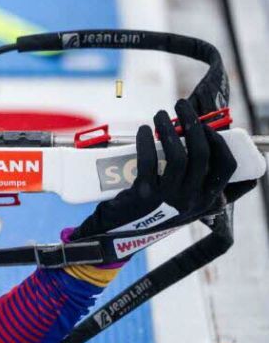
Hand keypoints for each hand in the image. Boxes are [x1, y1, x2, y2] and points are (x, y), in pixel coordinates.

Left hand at [71, 99, 236, 240]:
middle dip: (193, 123)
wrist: (116, 236)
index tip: (205, 124)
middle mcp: (191, 200)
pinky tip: (142, 130)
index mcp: (206, 199)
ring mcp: (168, 198)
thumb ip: (197, 185)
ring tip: (159, 114)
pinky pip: (148, 160)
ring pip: (177, 154)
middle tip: (181, 105)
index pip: (226, 166)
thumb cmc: (151, 213)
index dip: (218, 141)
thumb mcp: (182, 204)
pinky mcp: (144, 194)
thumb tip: (206, 149)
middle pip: (202, 154)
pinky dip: (145, 141)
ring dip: (169, 128)